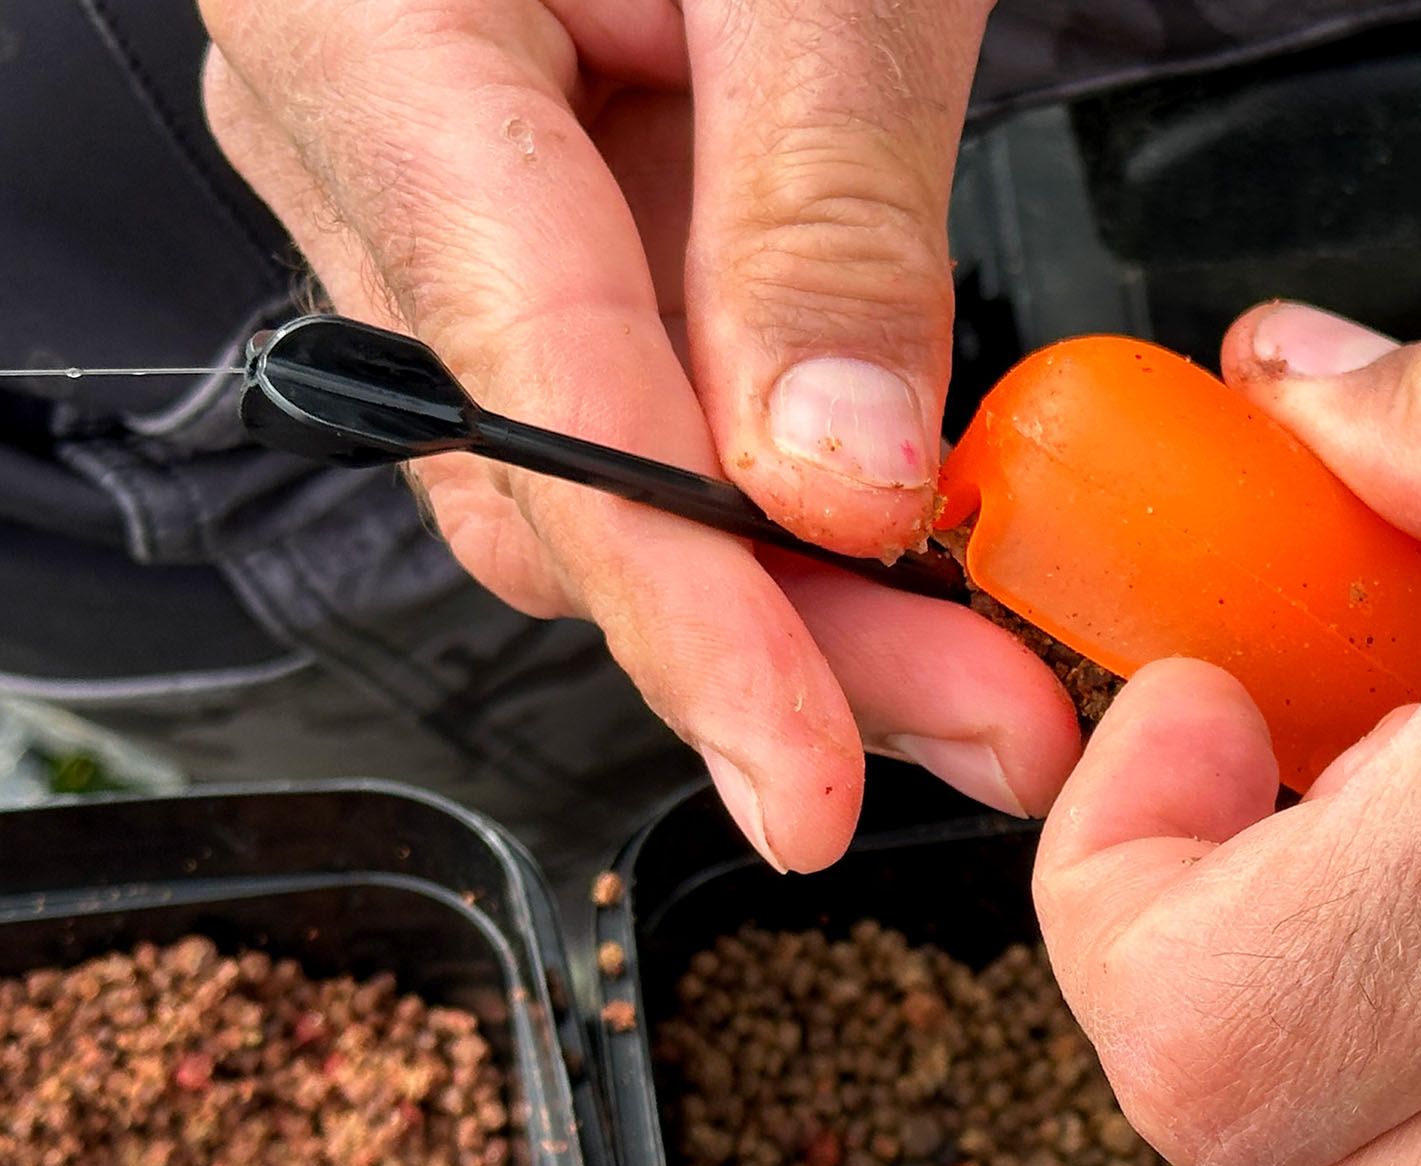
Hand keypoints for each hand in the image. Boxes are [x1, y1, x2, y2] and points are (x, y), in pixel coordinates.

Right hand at [198, 0, 1079, 869]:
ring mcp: (443, 198)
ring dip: (789, 596)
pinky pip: (629, 396)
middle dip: (781, 643)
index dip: (692, 626)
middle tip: (989, 724)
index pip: (538, 408)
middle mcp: (375, 157)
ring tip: (972, 669)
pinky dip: (768, 491)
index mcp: (386, 54)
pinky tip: (886, 542)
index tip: (814, 782)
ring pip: (594, 474)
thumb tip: (832, 480)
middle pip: (562, 488)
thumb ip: (810, 208)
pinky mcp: (534, 216)